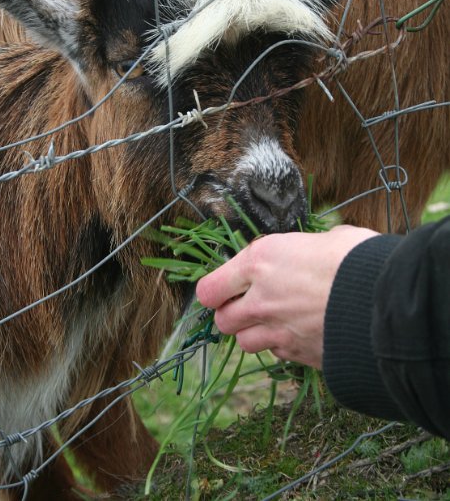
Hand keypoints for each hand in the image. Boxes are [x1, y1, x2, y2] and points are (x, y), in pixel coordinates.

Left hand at [196, 225, 377, 367]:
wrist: (385, 301)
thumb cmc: (358, 258)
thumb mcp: (327, 238)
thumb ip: (305, 249)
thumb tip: (313, 250)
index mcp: (260, 261)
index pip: (209, 289)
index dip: (214, 290)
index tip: (224, 287)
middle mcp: (260, 300)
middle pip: (223, 321)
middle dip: (233, 314)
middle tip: (251, 304)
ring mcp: (278, 332)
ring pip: (245, 344)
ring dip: (255, 334)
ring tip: (276, 321)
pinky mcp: (299, 356)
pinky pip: (278, 356)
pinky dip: (283, 347)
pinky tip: (301, 333)